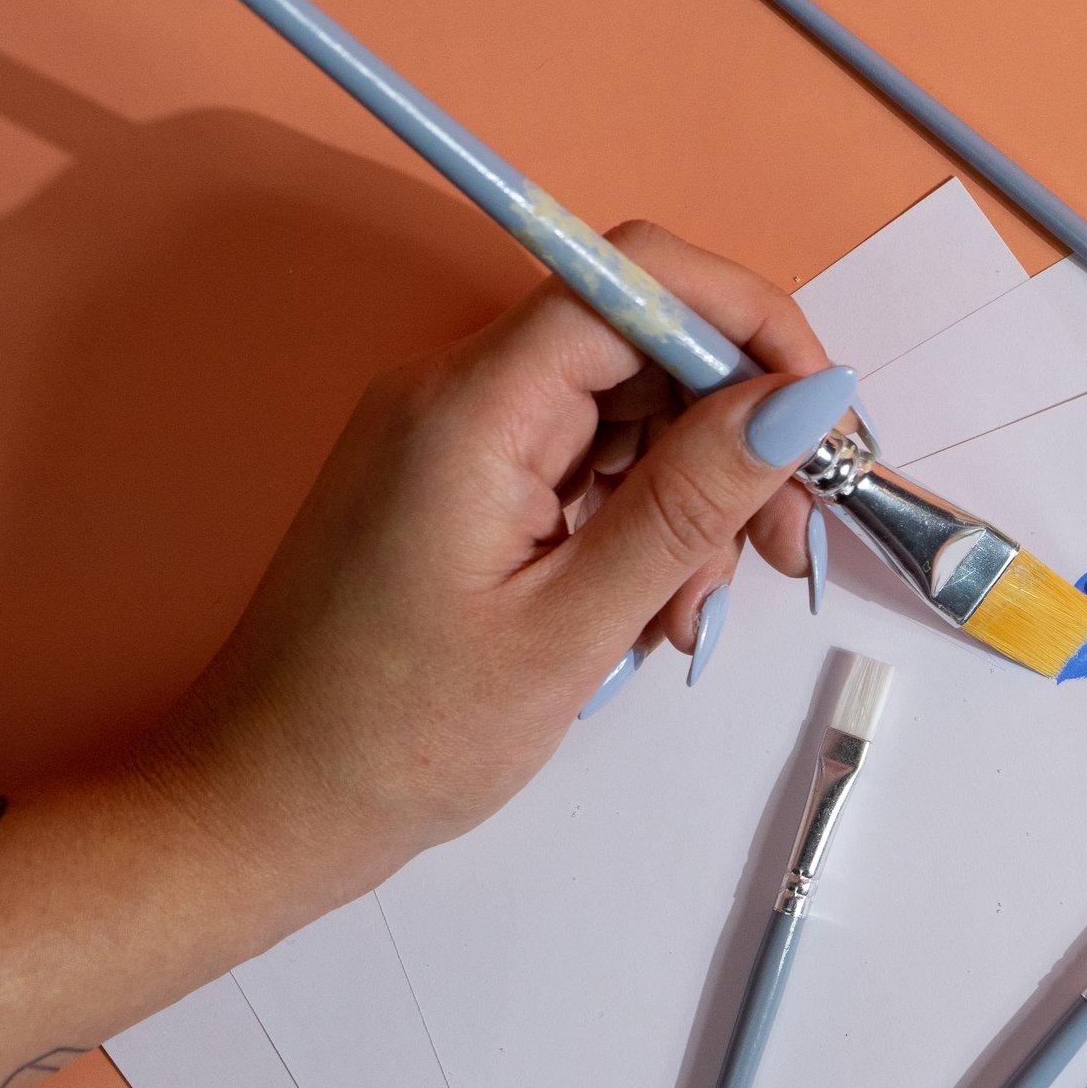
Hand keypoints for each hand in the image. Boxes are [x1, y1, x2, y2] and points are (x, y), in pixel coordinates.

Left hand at [139, 220, 854, 919]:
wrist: (265, 807)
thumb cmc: (398, 738)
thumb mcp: (574, 626)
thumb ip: (692, 500)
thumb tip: (803, 399)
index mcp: (471, 407)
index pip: (635, 281)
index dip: (747, 326)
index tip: (821, 419)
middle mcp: (456, 394)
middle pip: (641, 346)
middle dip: (737, 434)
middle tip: (788, 549)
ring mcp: (453, 438)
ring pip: (624, 413)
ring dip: (695, 497)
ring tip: (698, 613)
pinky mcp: (456, 484)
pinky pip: (583, 465)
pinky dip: (641, 524)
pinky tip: (657, 610)